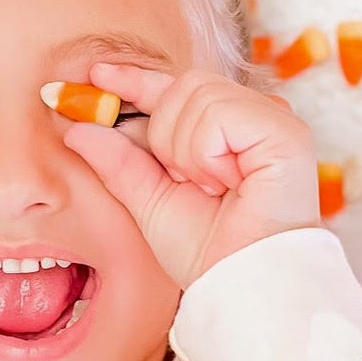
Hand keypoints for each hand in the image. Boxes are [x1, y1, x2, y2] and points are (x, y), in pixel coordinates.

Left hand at [56, 62, 321, 290]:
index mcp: (226, 130)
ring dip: (186, 151)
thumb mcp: (149, 201)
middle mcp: (253, 117)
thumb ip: (119, 161)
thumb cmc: (207, 251)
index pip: (174, 87)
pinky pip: (219, 113)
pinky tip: (226, 182)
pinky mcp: (285, 130)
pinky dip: (206, 153)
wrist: (239, 284)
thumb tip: (77, 128)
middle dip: (166, 136)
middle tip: (185, 181)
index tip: (96, 76)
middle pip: (183, 84)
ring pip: (198, 94)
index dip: (135, 78)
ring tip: (210, 187)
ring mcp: (273, 120)